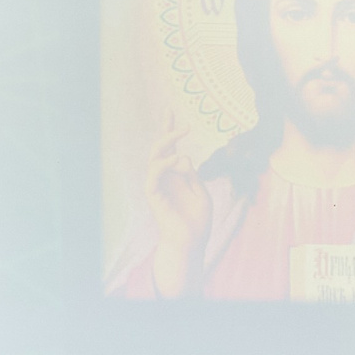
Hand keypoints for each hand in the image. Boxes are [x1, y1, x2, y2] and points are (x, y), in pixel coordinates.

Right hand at [146, 121, 210, 296]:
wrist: (191, 243)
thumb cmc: (197, 222)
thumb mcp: (202, 194)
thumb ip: (193, 176)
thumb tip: (184, 158)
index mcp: (177, 175)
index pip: (172, 148)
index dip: (171, 130)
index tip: (172, 111)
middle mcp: (165, 177)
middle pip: (160, 148)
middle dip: (169, 132)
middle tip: (185, 125)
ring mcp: (157, 185)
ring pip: (155, 158)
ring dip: (170, 147)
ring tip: (183, 145)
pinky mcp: (153, 194)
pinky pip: (154, 174)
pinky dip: (164, 164)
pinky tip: (177, 160)